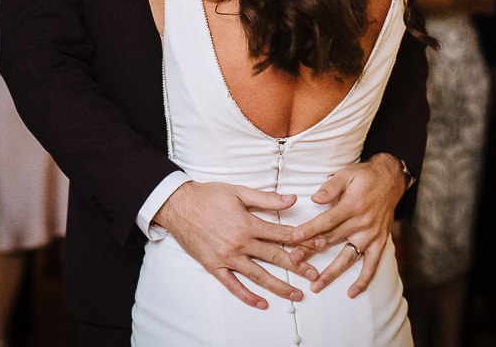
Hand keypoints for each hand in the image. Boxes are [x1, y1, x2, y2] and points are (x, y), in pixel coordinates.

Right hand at [151, 180, 314, 308]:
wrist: (178, 205)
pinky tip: (263, 303)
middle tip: (315, 274)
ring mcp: (227, 257)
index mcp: (247, 223)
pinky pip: (233, 286)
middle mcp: (239, 243)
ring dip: (280, 286)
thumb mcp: (238, 192)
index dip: (302, 240)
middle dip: (298, 266)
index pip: (281, 234)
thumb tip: (292, 199)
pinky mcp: (215, 266)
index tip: (317, 245)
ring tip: (297, 294)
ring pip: (259, 275)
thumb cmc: (207, 196)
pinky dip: (248, 296)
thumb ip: (266, 198)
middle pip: (275, 257)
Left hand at [287, 154, 405, 297]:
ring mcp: (371, 235)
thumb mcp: (346, 174)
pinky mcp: (379, 242)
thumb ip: (330, 187)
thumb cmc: (365, 177)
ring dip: (332, 273)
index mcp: (352, 206)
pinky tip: (352, 292)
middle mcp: (362, 223)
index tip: (292, 238)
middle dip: (311, 252)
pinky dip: (364, 280)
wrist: (391, 180)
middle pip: (332, 240)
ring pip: (348, 257)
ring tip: (316, 285)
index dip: (308, 230)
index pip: (326, 221)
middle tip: (293, 262)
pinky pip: (372, 264)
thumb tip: (314, 199)